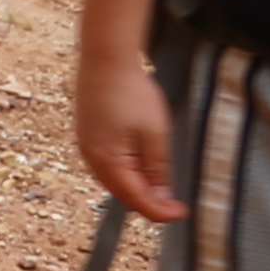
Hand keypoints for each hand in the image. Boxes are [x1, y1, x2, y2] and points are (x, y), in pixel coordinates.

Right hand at [74, 41, 185, 218]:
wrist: (106, 59)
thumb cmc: (131, 93)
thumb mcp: (155, 133)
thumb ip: (157, 167)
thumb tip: (161, 196)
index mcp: (108, 160)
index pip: (135, 199)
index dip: (160, 211)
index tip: (183, 212)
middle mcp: (91, 157)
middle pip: (121, 194)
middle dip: (148, 202)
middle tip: (175, 201)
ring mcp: (86, 145)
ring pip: (113, 180)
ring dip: (136, 188)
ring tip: (162, 184)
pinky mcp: (87, 134)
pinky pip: (106, 165)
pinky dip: (125, 173)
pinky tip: (141, 165)